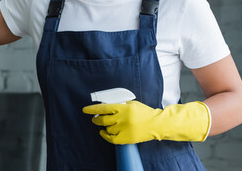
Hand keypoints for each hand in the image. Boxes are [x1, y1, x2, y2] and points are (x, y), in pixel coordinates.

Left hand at [82, 100, 210, 144]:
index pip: (103, 108)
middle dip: (96, 119)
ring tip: (111, 124)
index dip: (92, 109)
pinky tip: (104, 133)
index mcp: (123, 108)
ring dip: (106, 126)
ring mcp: (124, 129)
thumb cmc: (144, 113)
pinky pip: (110, 138)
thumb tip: (105, 107)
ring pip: (107, 129)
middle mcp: (122, 118)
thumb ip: (119, 105)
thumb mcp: (131, 104)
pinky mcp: (126, 138)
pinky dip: (105, 135)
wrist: (157, 124)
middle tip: (95, 119)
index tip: (85, 110)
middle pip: (102, 120)